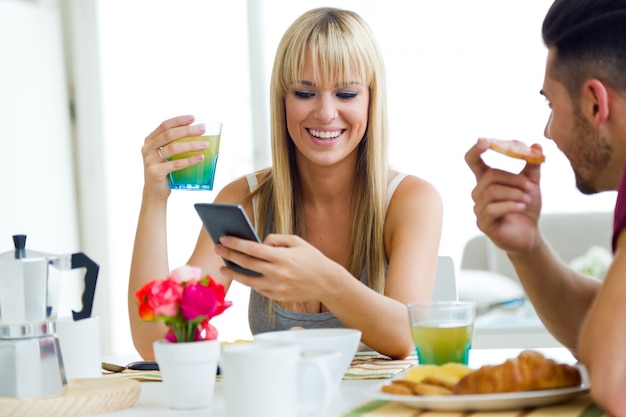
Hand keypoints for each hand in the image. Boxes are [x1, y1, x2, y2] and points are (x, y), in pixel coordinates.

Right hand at [141, 115, 207, 199]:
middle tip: (202, 129)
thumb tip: (197, 134)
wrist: (154, 192)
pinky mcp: (156, 172)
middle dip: (187, 130)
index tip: (193, 118)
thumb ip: (173, 144)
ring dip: (191, 145)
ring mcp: (150, 160)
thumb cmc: (164, 171)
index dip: (179, 120)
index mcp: (150, 141)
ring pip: (173, 148)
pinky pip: (176, 164)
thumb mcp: (164, 154)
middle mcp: (148, 149)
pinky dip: (190, 160)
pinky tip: (200, 157)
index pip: (164, 125)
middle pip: (169, 135)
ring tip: (205, 145)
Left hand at [215, 234, 340, 301]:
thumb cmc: (312, 259)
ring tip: (224, 267)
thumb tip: (259, 243)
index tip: (224, 238)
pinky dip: (250, 281)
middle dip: (230, 255)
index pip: (253, 249)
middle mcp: (278, 273)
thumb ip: (276, 239)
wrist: (327, 282)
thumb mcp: (297, 242)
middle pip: (247, 264)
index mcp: (283, 257)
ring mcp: (277, 287)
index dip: (236, 243)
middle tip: (218, 249)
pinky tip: (243, 275)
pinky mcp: (277, 297)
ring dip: (234, 273)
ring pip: (248, 280)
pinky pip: (258, 289)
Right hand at [465, 138, 543, 254]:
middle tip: (530, 187)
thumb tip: (537, 145)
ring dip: (515, 193)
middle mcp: (478, 193)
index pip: (473, 161)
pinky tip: (521, 207)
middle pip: (490, 176)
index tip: (485, 141)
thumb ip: (532, 165)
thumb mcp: (531, 183)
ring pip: (492, 192)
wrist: (529, 234)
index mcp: (486, 180)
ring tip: (527, 199)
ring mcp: (479, 208)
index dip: (476, 150)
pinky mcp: (483, 223)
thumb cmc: (525, 208)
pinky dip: (511, 205)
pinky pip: (493, 209)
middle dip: (514, 179)